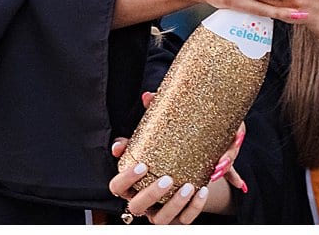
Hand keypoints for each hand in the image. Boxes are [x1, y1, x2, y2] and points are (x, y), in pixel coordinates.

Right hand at [107, 95, 244, 223]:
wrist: (193, 174)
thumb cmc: (170, 155)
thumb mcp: (162, 138)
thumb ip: (154, 119)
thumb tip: (148, 96)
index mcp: (133, 184)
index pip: (117, 186)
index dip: (125, 178)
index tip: (142, 163)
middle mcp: (143, 202)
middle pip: (135, 206)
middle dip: (151, 193)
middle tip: (167, 177)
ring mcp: (160, 213)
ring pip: (159, 220)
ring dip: (173, 204)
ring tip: (188, 185)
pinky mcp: (178, 221)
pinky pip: (183, 222)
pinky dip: (193, 208)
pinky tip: (202, 191)